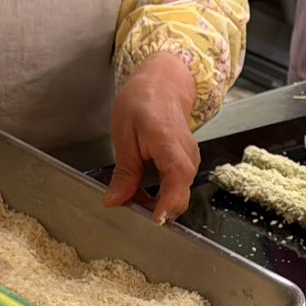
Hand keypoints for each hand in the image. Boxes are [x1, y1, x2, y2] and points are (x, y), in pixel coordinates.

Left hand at [103, 53, 200, 222]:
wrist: (164, 85)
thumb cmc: (143, 102)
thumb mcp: (124, 135)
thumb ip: (124, 173)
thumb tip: (114, 201)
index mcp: (170, 142)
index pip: (178, 178)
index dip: (169, 202)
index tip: (155, 219)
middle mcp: (187, 154)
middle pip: (181, 194)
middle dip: (158, 210)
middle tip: (129, 212)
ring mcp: (190, 160)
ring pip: (179, 194)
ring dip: (157, 203)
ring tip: (131, 201)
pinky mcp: (187, 163)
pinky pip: (177, 186)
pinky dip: (160, 195)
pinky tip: (141, 193)